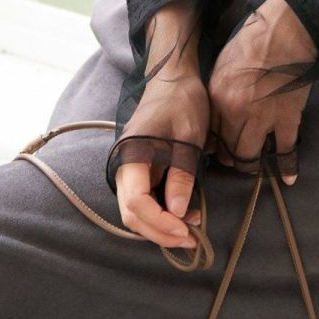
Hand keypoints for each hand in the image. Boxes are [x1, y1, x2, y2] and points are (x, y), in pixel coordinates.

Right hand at [113, 14, 208, 251]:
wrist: (175, 79)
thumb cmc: (182, 102)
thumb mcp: (188, 137)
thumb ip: (181, 174)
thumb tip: (179, 212)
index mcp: (131, 155)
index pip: (136, 202)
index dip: (159, 222)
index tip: (186, 230)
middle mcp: (124, 166)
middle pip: (132, 214)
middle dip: (160, 231)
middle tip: (191, 239)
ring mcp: (131, 170)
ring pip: (138, 211)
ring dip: (162, 225)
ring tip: (193, 229)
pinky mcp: (142, 171)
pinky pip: (147, 200)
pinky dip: (164, 213)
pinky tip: (188, 213)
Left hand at [207, 0, 318, 184]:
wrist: (287, 32)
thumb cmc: (253, 40)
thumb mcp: (224, 64)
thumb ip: (219, 92)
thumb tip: (217, 114)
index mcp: (218, 97)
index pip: (209, 133)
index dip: (213, 144)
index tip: (215, 149)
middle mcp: (236, 113)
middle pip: (227, 149)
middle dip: (229, 158)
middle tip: (233, 160)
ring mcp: (263, 119)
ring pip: (250, 156)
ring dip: (250, 165)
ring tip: (253, 166)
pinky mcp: (287, 119)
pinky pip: (286, 150)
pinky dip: (287, 166)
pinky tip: (288, 178)